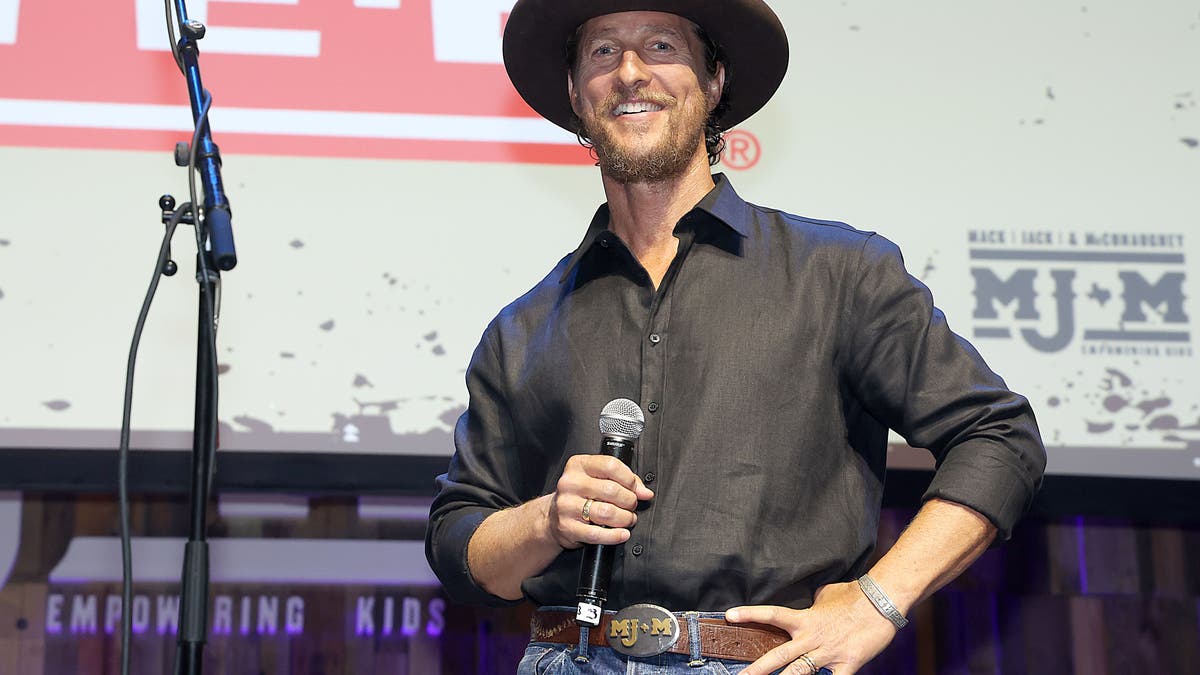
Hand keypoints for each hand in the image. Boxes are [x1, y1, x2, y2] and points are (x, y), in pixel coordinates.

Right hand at [546, 454, 653, 549]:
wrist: (552, 517)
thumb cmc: (579, 495)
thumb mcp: (596, 479)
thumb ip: (623, 480)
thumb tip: (645, 492)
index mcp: (578, 465)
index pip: (610, 465)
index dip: (629, 479)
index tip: (636, 488)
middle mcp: (570, 483)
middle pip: (611, 490)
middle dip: (629, 501)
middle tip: (631, 506)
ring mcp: (567, 505)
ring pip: (607, 512)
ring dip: (625, 518)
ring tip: (628, 519)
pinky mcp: (568, 527)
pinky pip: (597, 534)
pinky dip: (615, 536)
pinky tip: (622, 534)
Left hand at [725, 581, 898, 674]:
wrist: (880, 601)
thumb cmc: (854, 595)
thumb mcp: (826, 594)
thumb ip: (813, 603)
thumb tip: (810, 602)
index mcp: (805, 619)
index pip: (771, 615)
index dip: (749, 615)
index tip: (728, 616)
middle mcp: (812, 638)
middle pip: (779, 655)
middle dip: (758, 669)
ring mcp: (828, 653)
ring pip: (799, 673)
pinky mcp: (846, 665)